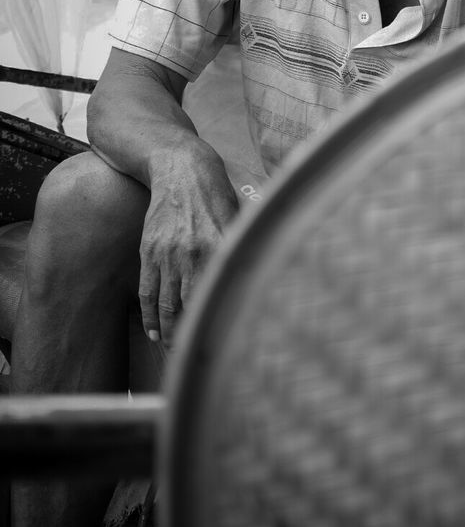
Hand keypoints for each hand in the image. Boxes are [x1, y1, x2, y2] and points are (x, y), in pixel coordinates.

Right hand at [138, 150, 238, 347]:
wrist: (181, 169)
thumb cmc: (216, 194)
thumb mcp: (237, 218)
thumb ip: (240, 248)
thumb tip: (255, 277)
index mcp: (217, 247)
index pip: (215, 295)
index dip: (215, 322)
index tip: (219, 343)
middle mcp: (190, 254)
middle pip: (188, 307)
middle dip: (189, 336)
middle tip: (193, 357)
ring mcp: (166, 254)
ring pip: (165, 304)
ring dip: (167, 332)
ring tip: (172, 351)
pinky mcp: (148, 250)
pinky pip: (146, 290)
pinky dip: (148, 314)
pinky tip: (153, 331)